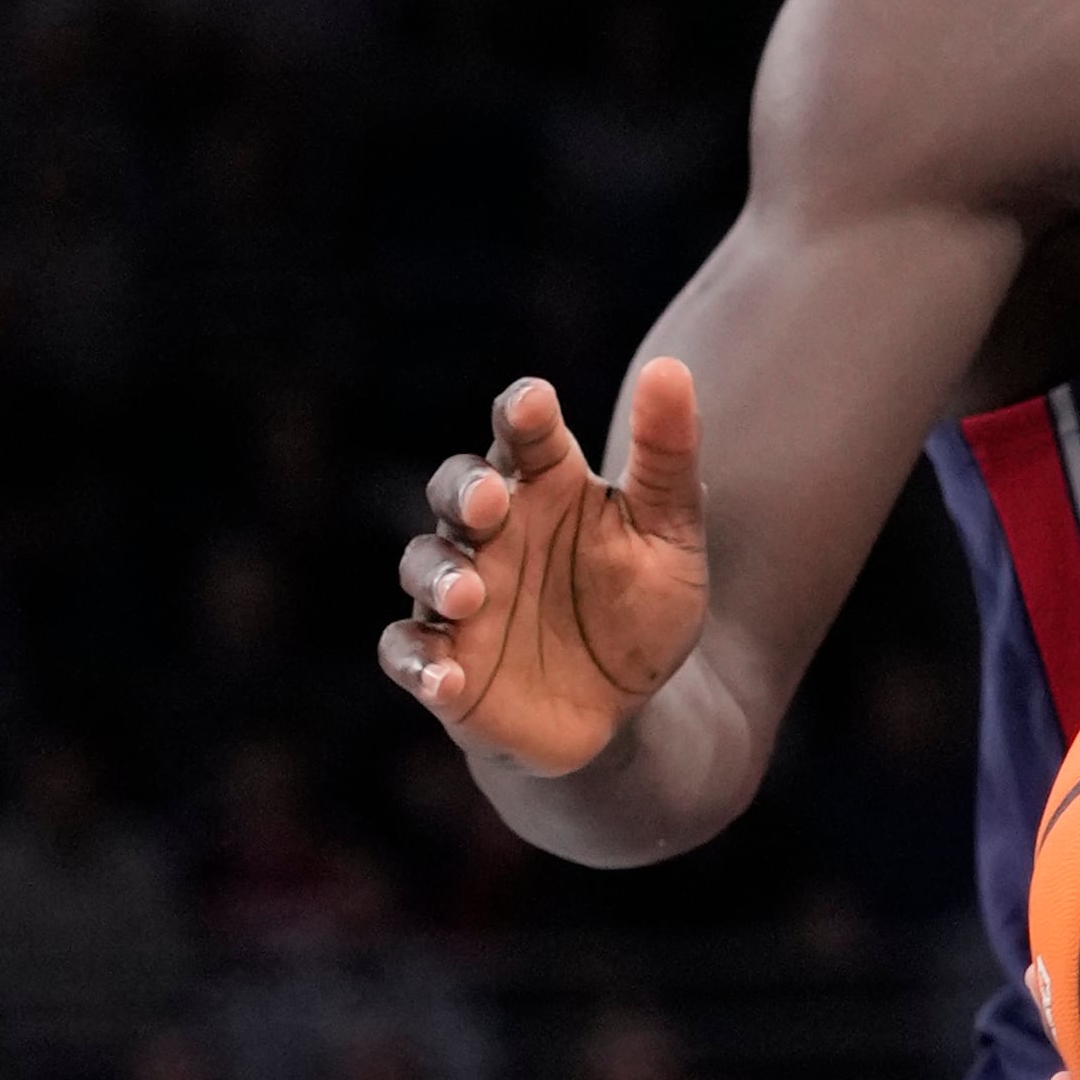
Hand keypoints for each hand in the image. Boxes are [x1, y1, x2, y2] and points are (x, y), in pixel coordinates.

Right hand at [378, 365, 710, 775]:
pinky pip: (407, 653)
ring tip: (470, 593)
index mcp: (548, 486)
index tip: (534, 404)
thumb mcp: (671, 534)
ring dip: (439, 574)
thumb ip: (667, 455)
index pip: (523, 434)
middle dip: (464, 489)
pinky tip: (447, 679)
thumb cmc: (641, 609)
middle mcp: (495, 532)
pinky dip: (418, 662)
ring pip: (423, 564)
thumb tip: (669, 367)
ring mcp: (463, 597)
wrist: (627, 712)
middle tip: (490, 501)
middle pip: (456, 488)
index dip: (522, 413)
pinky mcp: (446, 662)